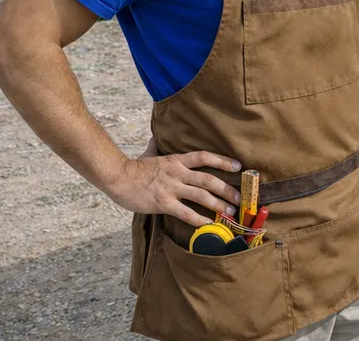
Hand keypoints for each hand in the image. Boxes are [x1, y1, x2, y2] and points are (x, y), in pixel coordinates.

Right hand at [107, 141, 242, 226]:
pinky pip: (185, 213)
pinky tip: (208, 224)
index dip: (222, 161)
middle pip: (208, 179)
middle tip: (239, 197)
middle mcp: (177, 173)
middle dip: (226, 189)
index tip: (238, 166)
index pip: (204, 157)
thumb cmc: (134, 168)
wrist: (117, 178)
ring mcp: (171, 188)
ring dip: (218, 204)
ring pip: (201, 196)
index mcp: (176, 160)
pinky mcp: (163, 203)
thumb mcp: (149, 153)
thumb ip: (157, 146)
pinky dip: (198, 219)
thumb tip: (156, 136)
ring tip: (229, 211)